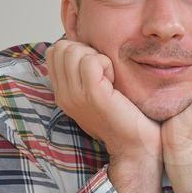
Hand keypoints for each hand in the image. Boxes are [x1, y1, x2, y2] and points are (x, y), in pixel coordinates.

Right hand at [45, 39, 158, 157]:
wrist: (136, 145)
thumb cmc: (123, 117)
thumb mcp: (95, 93)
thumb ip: (83, 74)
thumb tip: (85, 46)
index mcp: (62, 93)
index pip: (55, 52)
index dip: (77, 49)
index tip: (96, 66)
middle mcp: (64, 95)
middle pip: (61, 48)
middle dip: (85, 49)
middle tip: (103, 70)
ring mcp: (76, 95)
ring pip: (73, 51)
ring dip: (96, 56)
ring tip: (108, 76)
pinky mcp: (93, 95)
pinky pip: (91, 61)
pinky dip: (106, 62)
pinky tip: (114, 80)